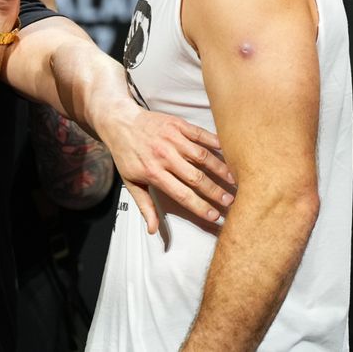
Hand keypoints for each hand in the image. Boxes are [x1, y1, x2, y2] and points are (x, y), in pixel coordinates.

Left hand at [100, 106, 235, 232]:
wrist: (119, 122)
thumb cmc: (126, 154)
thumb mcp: (130, 182)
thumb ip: (145, 206)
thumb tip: (153, 230)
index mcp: (153, 173)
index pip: (182, 194)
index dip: (200, 207)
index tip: (214, 216)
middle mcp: (164, 156)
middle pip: (195, 177)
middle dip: (215, 192)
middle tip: (230, 201)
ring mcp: (172, 139)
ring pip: (202, 156)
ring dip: (220, 169)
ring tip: (233, 180)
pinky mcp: (177, 124)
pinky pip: (200, 134)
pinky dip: (215, 142)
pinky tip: (228, 151)